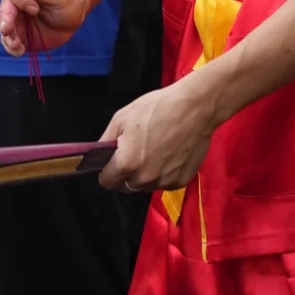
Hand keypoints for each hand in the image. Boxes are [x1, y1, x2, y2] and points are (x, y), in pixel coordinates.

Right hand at [0, 0, 86, 56]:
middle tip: (9, 29)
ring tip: (17, 45)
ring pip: (3, 24)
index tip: (35, 8)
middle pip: (4, 5)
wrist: (71, 21)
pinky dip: (11, 47)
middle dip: (6, 18)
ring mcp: (15, 16)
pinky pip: (8, 40)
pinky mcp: (17, 33)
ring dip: (8, 35)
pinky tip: (19, 51)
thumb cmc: (66, 3)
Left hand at [98, 75, 214, 193]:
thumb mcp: (123, 117)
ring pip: (145, 186)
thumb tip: (98, 155)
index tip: (112, 161)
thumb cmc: (157, 108)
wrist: (195, 108)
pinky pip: (164, 183)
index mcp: (126, 163)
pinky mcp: (180, 182)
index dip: (107, 170)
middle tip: (136, 151)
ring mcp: (164, 182)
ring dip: (145, 174)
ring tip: (155, 149)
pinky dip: (163, 173)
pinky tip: (170, 153)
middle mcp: (144, 178)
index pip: (106, 181)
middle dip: (126, 173)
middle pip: (126, 186)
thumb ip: (106, 140)